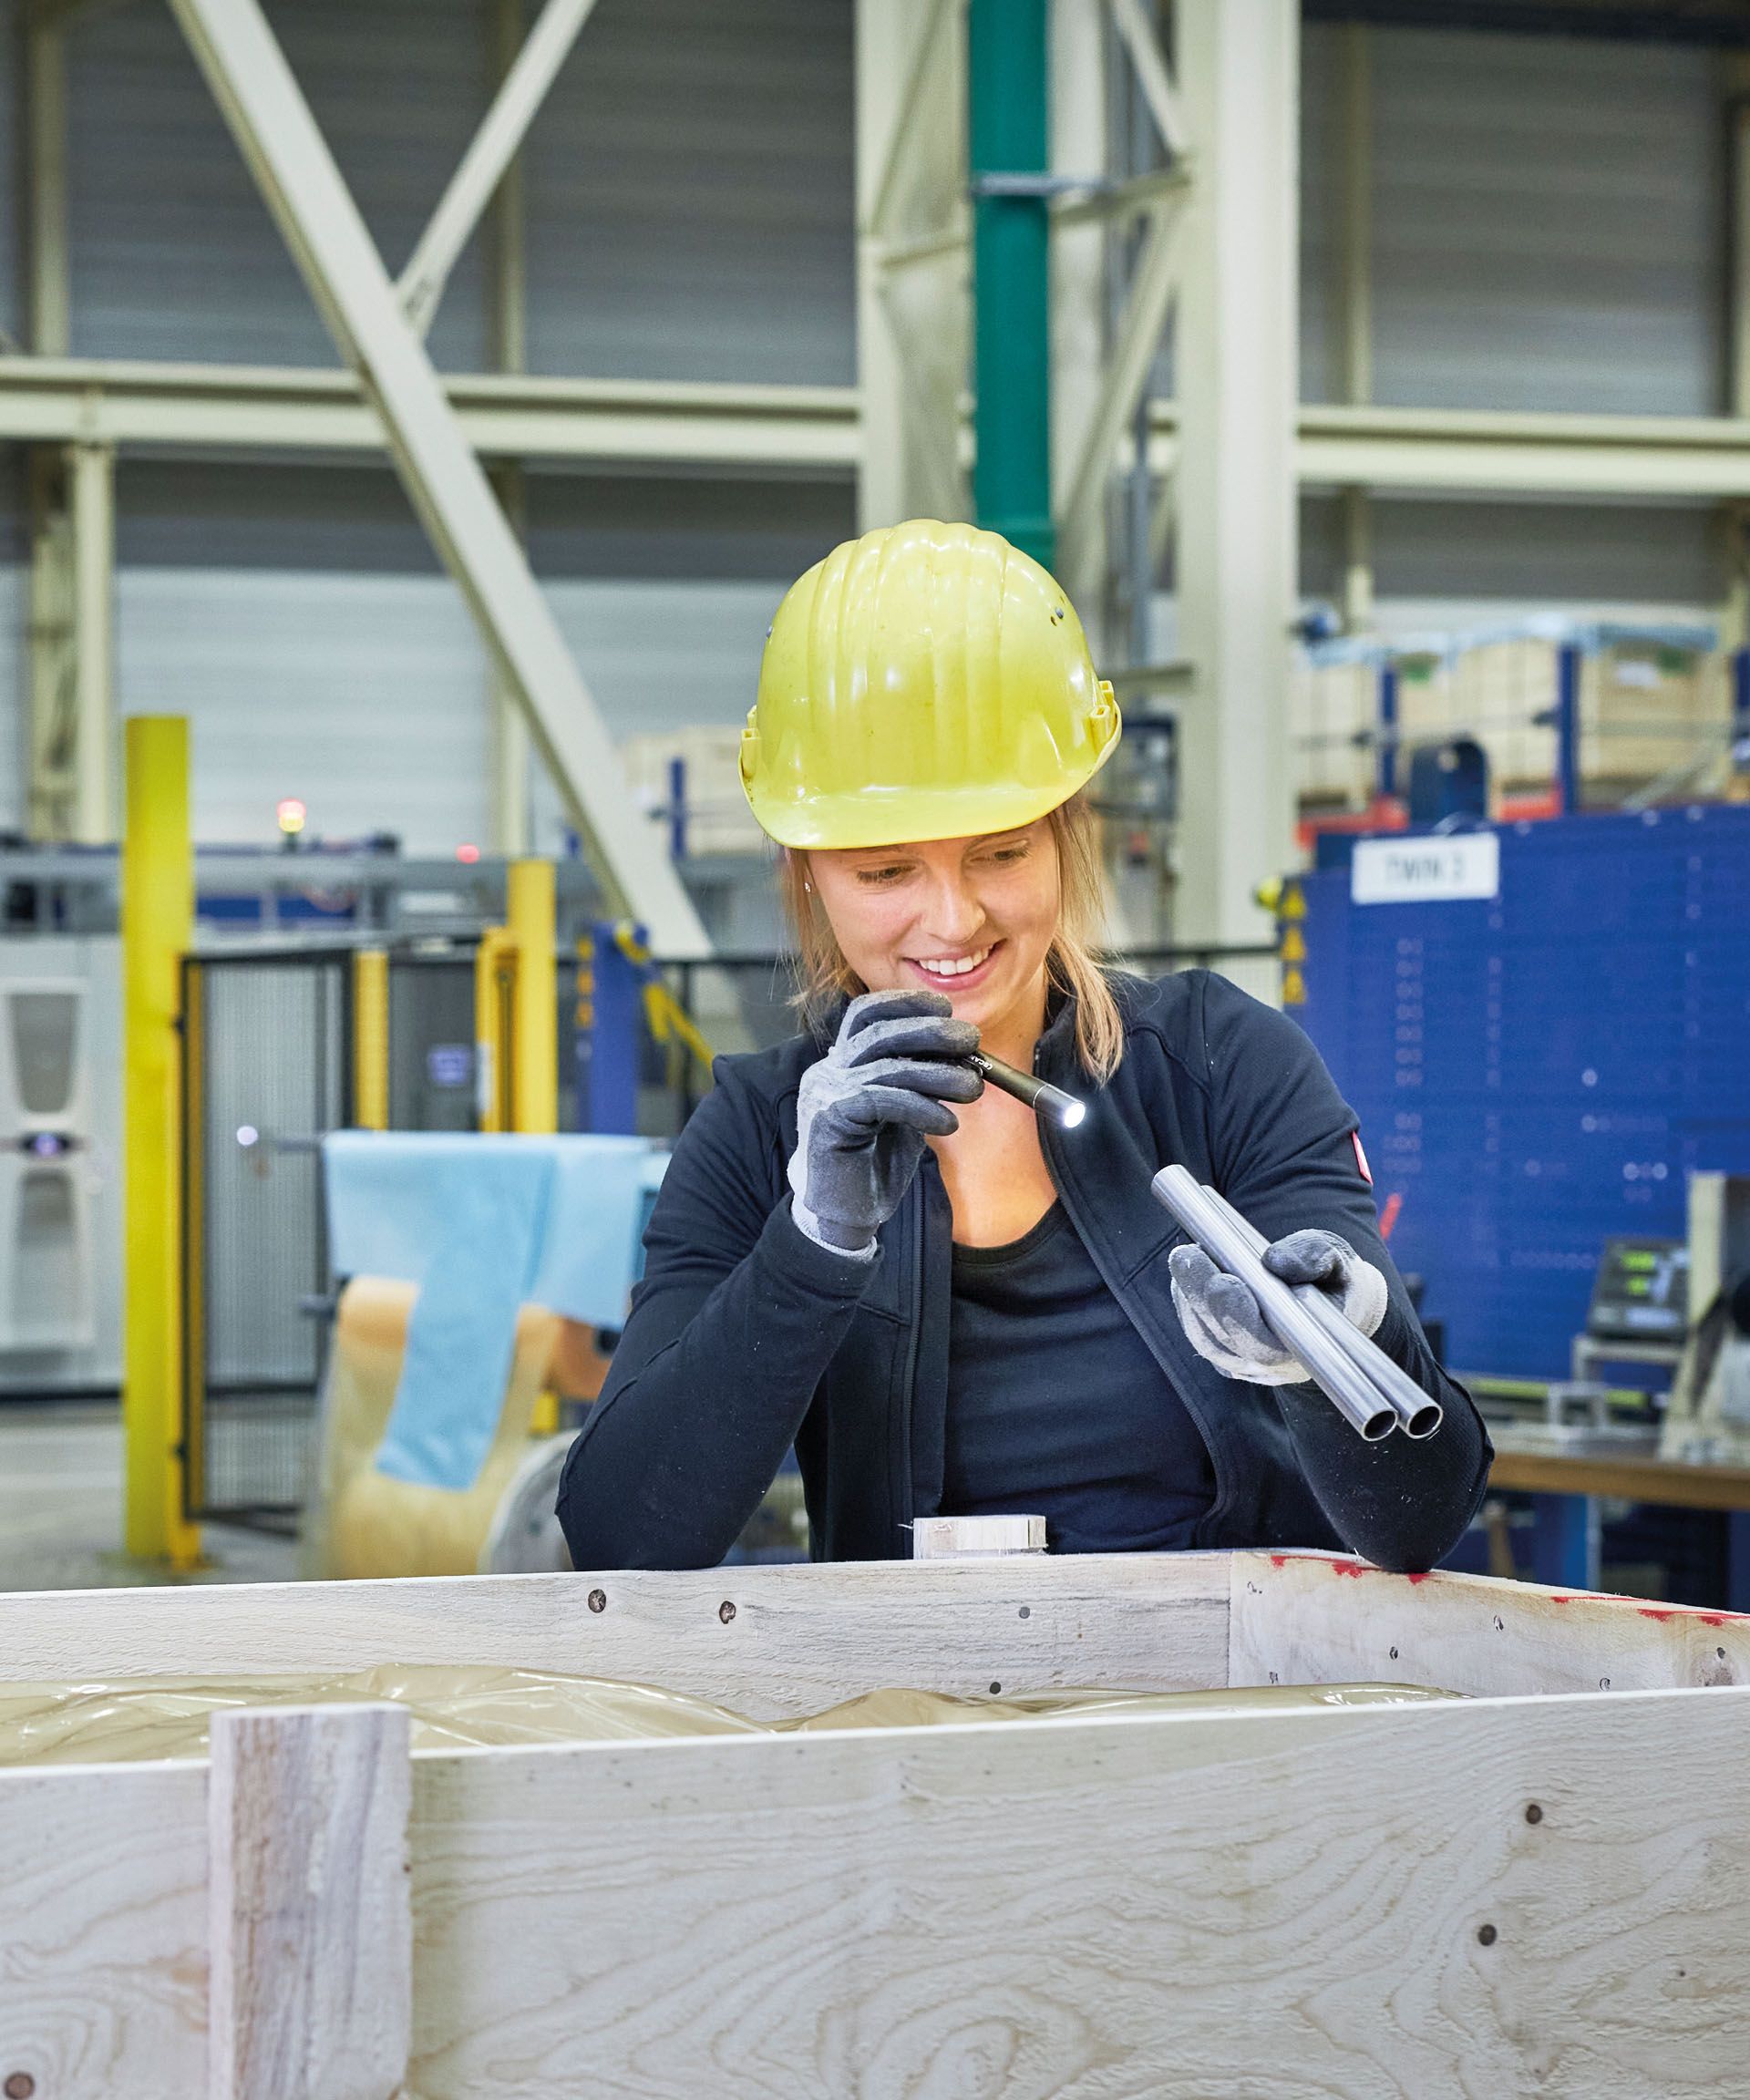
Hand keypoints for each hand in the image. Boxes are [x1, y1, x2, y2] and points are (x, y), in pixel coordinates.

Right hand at [788, 989, 982, 1256]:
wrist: (846, 1214)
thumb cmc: (875, 1163)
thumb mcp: (904, 1112)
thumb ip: (920, 1082)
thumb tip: (964, 1055)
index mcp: (843, 1062)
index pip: (867, 1014)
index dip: (905, 1004)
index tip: (947, 1009)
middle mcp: (828, 1070)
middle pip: (879, 1032)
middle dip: (930, 1031)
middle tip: (970, 1040)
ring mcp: (825, 1093)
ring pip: (887, 1066)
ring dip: (938, 1074)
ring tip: (973, 1088)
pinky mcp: (829, 1119)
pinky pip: (882, 1100)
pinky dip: (921, 1107)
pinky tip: (947, 1123)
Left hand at [1168, 1227, 1387, 1385]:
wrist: (1339, 1307)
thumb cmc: (1335, 1281)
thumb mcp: (1337, 1258)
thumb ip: (1315, 1256)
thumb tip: (1276, 1261)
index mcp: (1308, 1349)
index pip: (1265, 1346)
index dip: (1238, 1316)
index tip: (1225, 1280)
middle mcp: (1274, 1368)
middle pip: (1226, 1340)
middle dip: (1202, 1295)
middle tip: (1187, 1255)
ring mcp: (1249, 1366)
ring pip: (1207, 1340)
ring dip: (1189, 1298)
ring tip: (1185, 1257)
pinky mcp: (1231, 1355)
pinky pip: (1202, 1336)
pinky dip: (1189, 1304)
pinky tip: (1186, 1272)